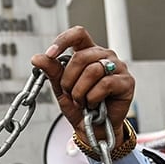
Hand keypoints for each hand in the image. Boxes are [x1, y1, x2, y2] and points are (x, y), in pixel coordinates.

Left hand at [31, 26, 133, 145]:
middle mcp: (104, 56)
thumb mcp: (61, 88)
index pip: (78, 34)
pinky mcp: (127, 82)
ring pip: (92, 70)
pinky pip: (105, 84)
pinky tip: (94, 104)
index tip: (50, 54)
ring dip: (80, 91)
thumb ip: (52, 71)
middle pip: (81, 56)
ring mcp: (118, 67)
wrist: (92, 129)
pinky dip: (93, 98)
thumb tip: (37, 58)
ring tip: (82, 101)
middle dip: (68, 80)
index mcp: (87, 53)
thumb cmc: (79, 107)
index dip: (63, 41)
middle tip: (70, 94)